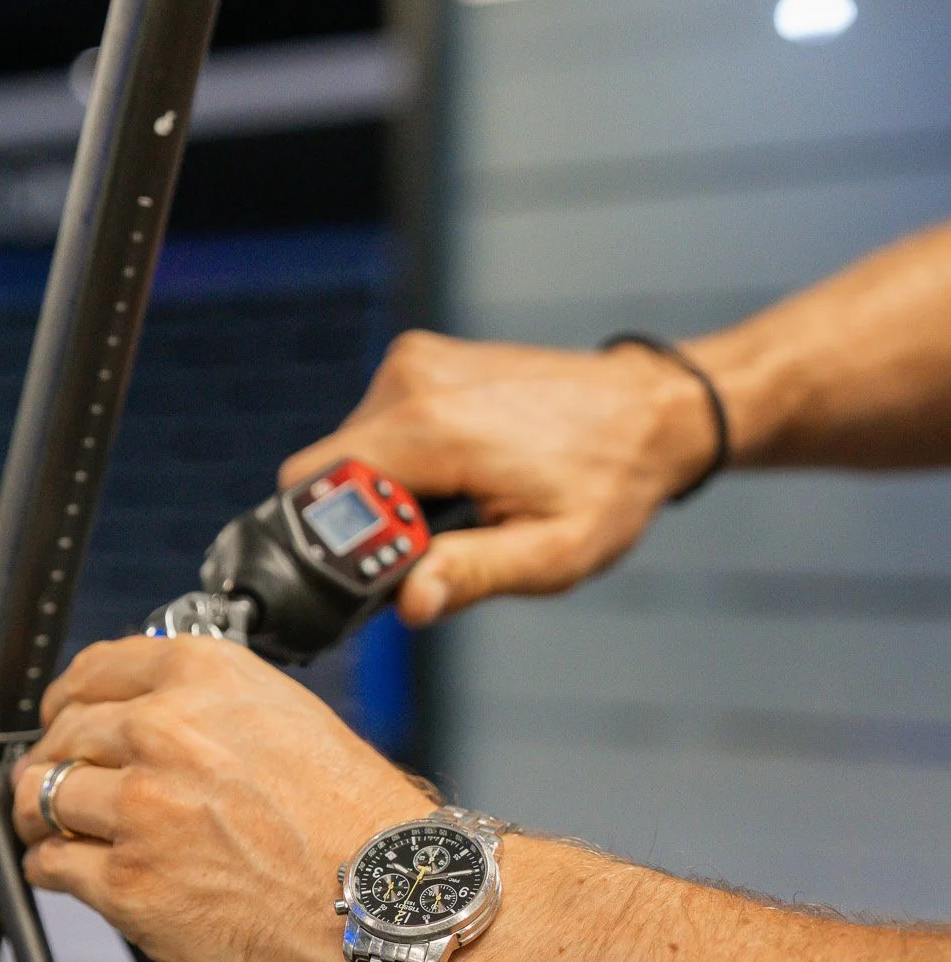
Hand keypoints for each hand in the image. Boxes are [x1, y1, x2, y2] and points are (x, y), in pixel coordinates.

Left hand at [11, 637, 426, 961]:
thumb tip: (146, 712)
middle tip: (61, 790)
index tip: (64, 722)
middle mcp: (165, 731)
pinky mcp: (131, 885)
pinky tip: (75, 874)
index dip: (68, 703)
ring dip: (42, 818)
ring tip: (58, 834)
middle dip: (54, 763)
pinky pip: (50, 866)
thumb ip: (210, 705)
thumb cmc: (357, 820)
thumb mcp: (287, 715)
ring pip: (42, 797)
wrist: (394, 899)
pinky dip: (52, 870)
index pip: (91, 672)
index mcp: (202, 676)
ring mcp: (142, 809)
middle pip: (61, 736)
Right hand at [280, 331, 718, 622]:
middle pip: (323, 472)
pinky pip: (375, 426)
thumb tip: (409, 602)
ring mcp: (414, 362)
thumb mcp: (552, 553)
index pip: (312, 486)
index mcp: (432, 428)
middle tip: (428, 549)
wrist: (649, 411)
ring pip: (348, 452)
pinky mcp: (421, 360)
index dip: (330, 541)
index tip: (377, 570)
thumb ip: (472, 575)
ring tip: (456, 507)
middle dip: (360, 521)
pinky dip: (400, 462)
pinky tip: (458, 475)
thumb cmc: (609, 483)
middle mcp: (411, 381)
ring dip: (383, 492)